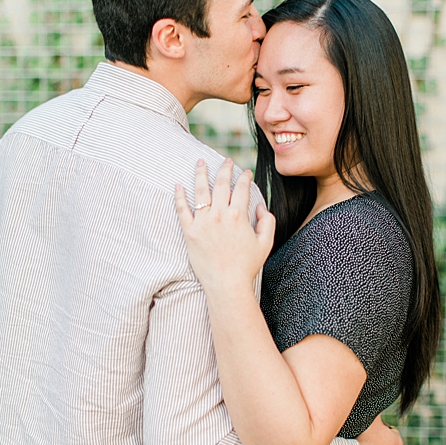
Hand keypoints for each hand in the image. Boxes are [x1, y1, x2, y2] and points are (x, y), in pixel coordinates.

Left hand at [173, 158, 274, 291]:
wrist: (226, 284)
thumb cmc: (247, 265)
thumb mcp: (266, 242)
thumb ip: (267, 221)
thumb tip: (260, 205)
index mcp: (239, 215)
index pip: (241, 188)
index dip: (244, 177)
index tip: (245, 172)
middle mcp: (219, 215)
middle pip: (220, 184)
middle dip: (224, 169)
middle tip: (225, 160)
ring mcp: (202, 222)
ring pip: (200, 191)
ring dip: (200, 174)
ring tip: (200, 162)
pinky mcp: (189, 232)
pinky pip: (182, 210)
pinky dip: (179, 196)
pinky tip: (177, 184)